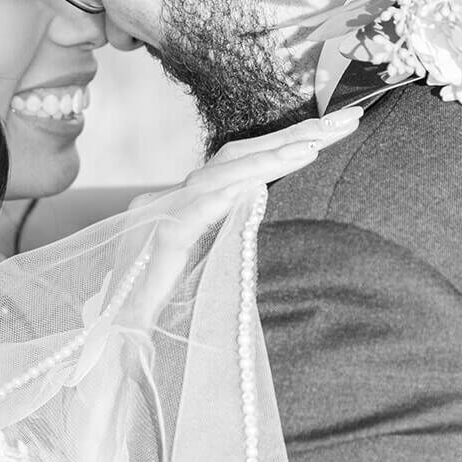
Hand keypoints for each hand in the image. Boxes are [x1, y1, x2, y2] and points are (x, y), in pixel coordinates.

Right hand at [125, 106, 363, 320]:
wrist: (114, 342)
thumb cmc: (153, 311)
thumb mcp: (200, 267)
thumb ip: (224, 232)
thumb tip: (255, 201)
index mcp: (183, 205)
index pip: (239, 165)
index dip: (285, 144)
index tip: (335, 130)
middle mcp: (170, 201)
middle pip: (236, 156)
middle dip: (294, 134)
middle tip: (348, 120)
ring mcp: (161, 217)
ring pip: (220, 174)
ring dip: (271, 158)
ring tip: (316, 146)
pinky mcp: (157, 243)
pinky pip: (196, 211)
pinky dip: (227, 195)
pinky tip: (258, 184)